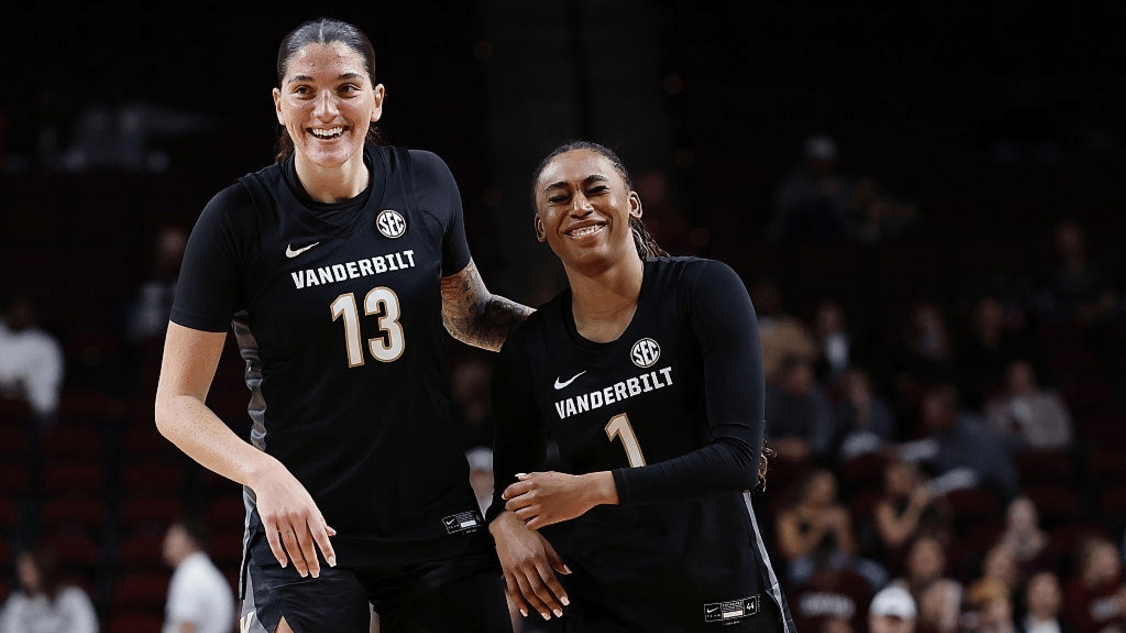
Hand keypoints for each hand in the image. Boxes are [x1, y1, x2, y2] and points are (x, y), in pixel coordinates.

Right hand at [248, 458, 335, 577]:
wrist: (270, 477)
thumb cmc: (293, 491)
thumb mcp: (310, 502)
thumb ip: (319, 520)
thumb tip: (331, 534)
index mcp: (310, 511)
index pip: (320, 534)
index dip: (326, 549)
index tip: (332, 562)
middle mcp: (297, 515)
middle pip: (305, 543)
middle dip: (311, 560)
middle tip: (314, 574)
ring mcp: (282, 518)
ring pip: (291, 545)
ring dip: (297, 561)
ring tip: (303, 572)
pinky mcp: (268, 519)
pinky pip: (274, 541)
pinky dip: (279, 554)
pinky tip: (285, 563)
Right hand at [490, 511, 570, 620]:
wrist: (506, 524)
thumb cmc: (527, 532)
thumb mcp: (544, 542)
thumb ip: (556, 559)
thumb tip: (567, 572)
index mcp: (537, 556)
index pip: (550, 579)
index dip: (558, 591)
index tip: (565, 601)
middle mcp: (525, 564)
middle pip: (539, 589)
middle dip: (550, 603)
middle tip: (558, 612)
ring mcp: (515, 569)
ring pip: (527, 592)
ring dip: (538, 606)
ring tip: (546, 614)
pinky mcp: (506, 571)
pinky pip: (512, 590)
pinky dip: (519, 602)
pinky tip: (526, 611)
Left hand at [503, 471, 616, 529]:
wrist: (584, 490)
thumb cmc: (568, 481)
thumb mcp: (549, 474)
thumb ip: (531, 476)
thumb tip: (518, 477)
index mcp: (534, 482)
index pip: (511, 490)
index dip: (506, 495)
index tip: (506, 498)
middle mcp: (534, 495)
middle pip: (512, 505)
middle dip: (511, 507)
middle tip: (515, 508)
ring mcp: (540, 507)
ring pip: (519, 516)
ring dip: (520, 516)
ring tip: (525, 515)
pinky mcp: (548, 518)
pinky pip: (530, 525)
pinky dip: (529, 524)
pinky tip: (534, 521)